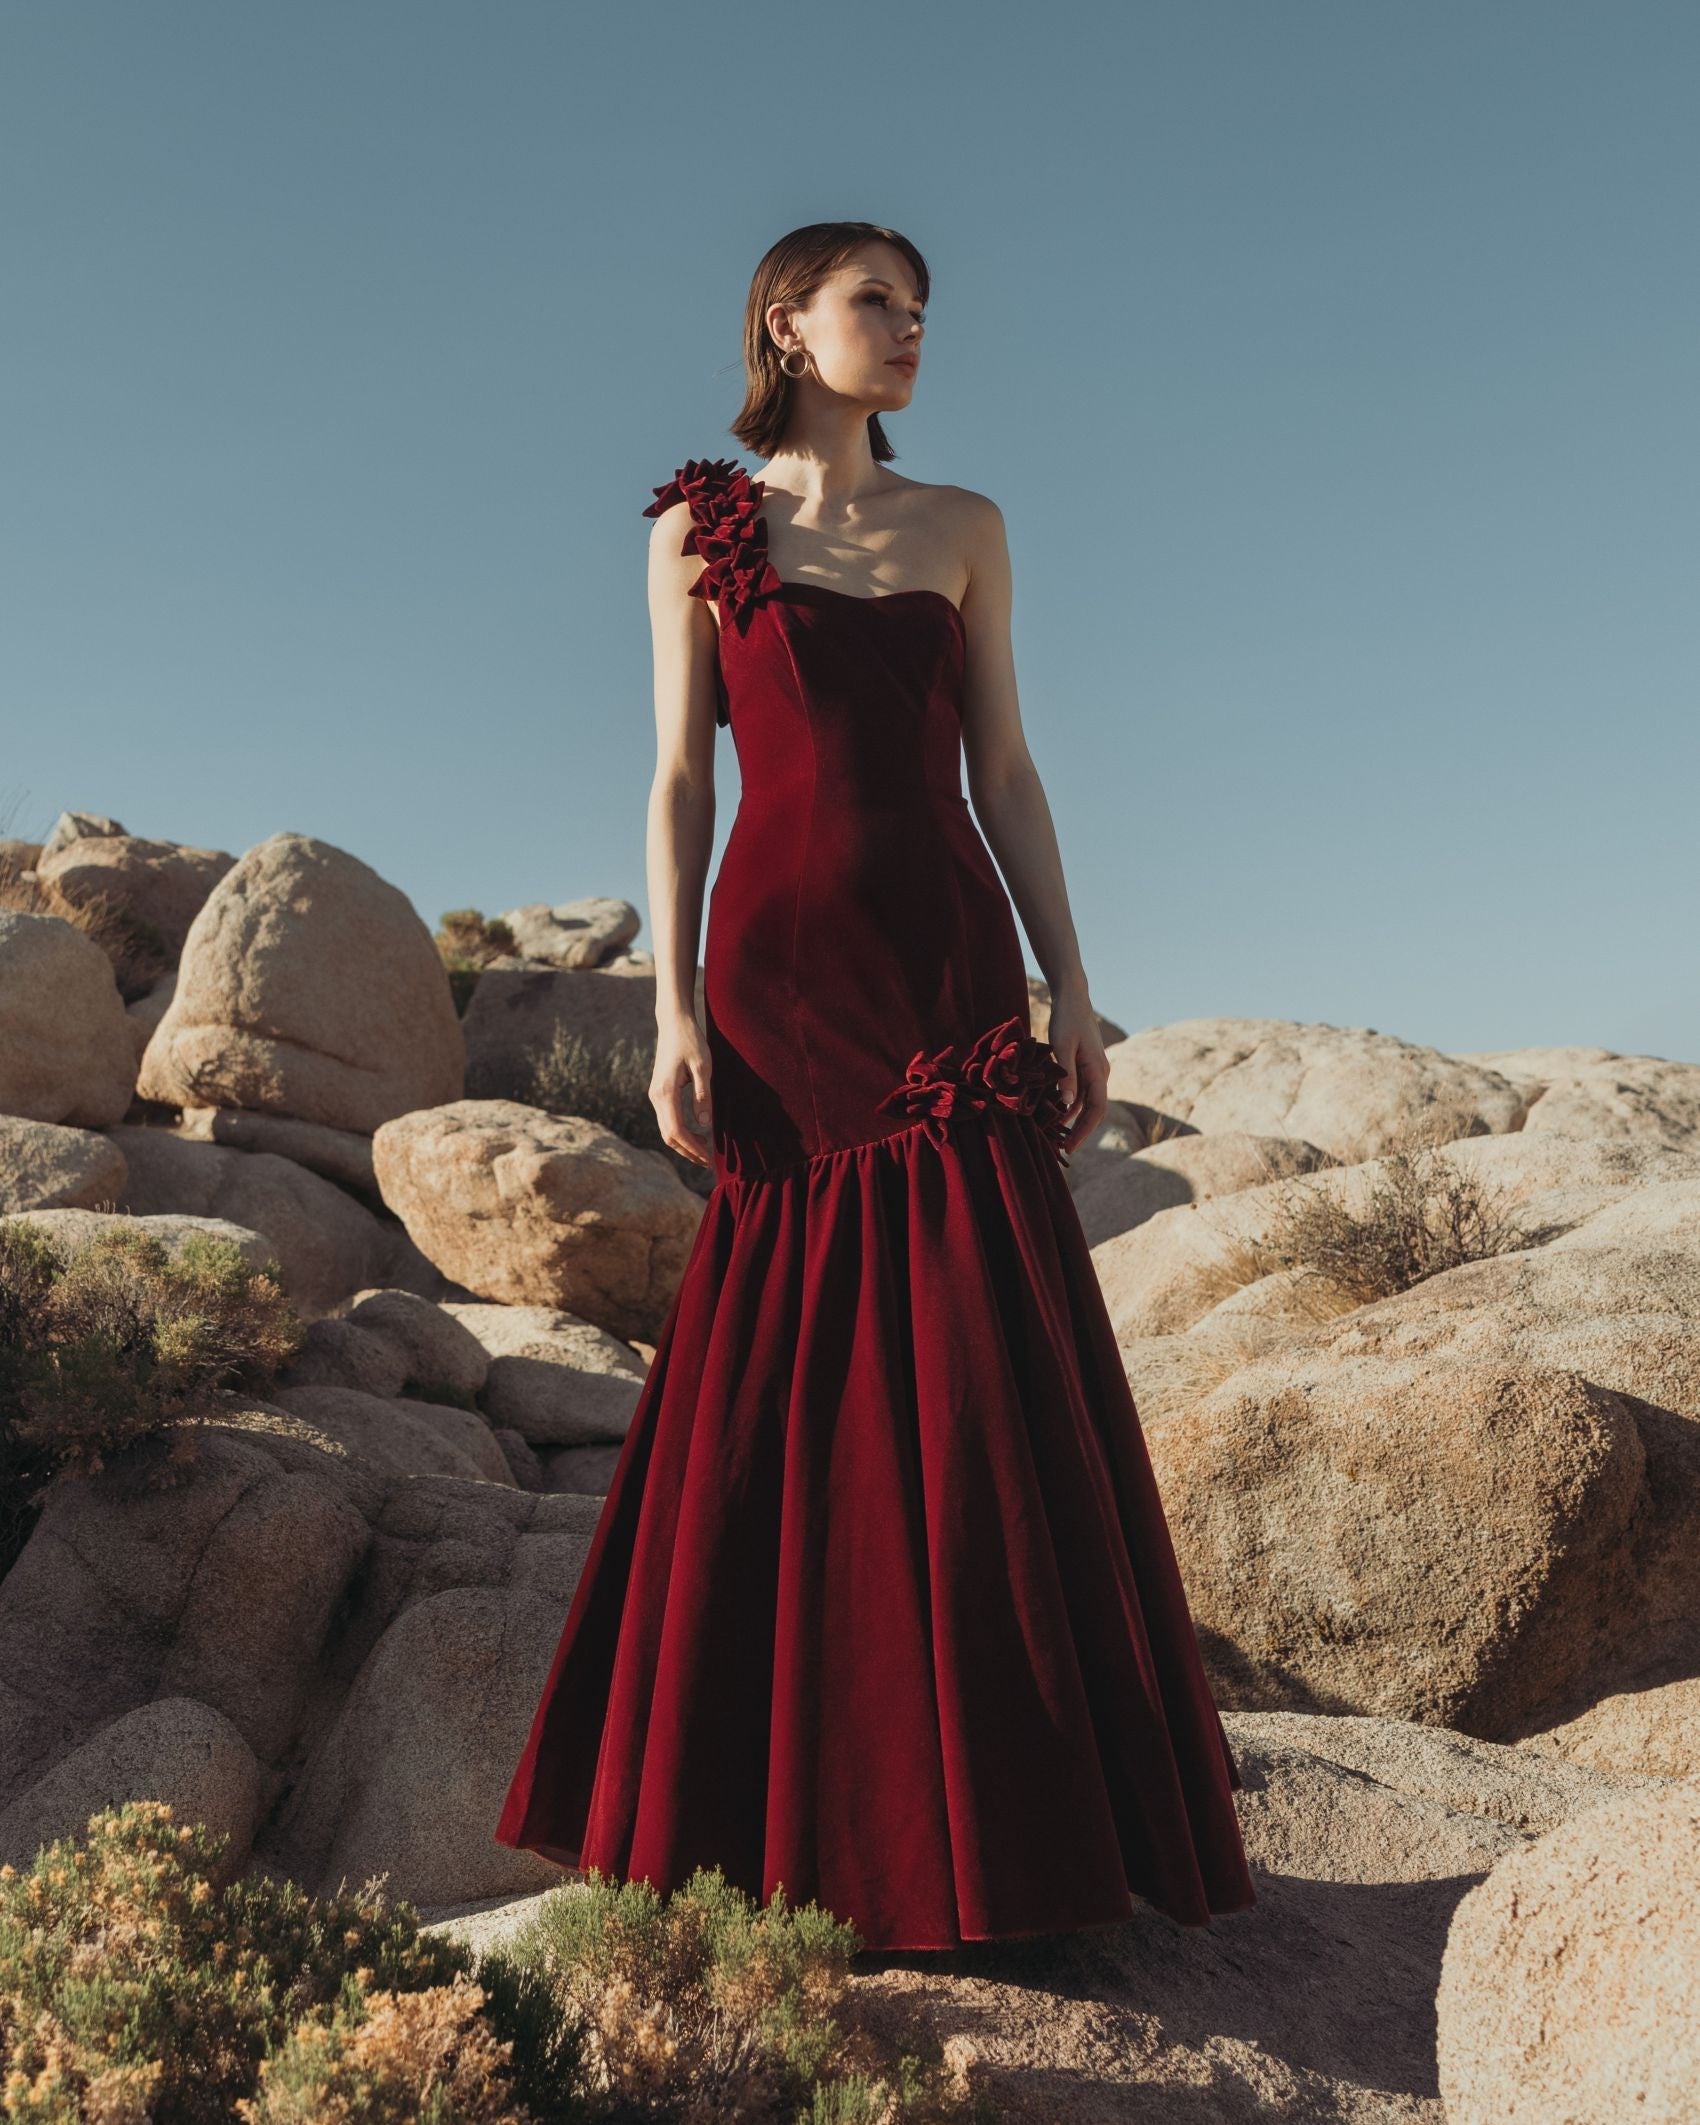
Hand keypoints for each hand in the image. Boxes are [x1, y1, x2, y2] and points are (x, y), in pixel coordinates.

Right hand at [651, 1017, 713, 1166]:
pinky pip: (667, 1120)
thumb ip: (703, 1095)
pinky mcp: (659, 1093)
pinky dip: (681, 1132)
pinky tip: (697, 1133)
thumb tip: (704, 1124)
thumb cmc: (691, 1041)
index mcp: (666, 1092)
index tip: (709, 1158)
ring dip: (685, 1144)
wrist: (673, 1023)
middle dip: (689, 1152)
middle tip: (709, 1162)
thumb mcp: (703, 1066)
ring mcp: (655, 1096)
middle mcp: (656, 1097)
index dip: (693, 1148)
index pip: (677, 1130)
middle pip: (669, 1136)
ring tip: (706, 1150)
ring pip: (666, 1130)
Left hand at [1045, 994, 1108, 1156]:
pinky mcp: (1086, 1064)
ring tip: (1054, 1133)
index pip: (1096, 1110)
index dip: (1084, 1131)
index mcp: (1098, 1071)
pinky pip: (1080, 1090)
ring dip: (1072, 1117)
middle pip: (1093, 1110)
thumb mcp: (1062, 1046)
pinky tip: (1053, 1110)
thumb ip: (1066, 1075)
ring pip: (1086, 1101)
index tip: (1070, 1147)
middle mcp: (1101, 1073)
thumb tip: (1068, 1104)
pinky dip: (1069, 1102)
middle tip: (1062, 1148)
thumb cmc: (1066, 1019)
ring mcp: (1095, 1069)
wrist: (1073, 997)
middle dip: (1079, 1130)